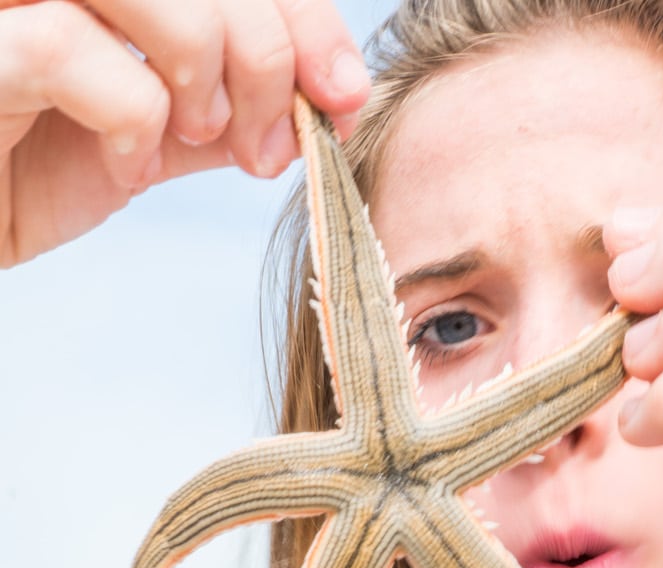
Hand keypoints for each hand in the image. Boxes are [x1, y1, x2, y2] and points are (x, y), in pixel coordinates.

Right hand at [0, 0, 369, 266]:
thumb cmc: (31, 165)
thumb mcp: (154, 132)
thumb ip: (228, 108)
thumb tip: (326, 104)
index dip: (306, 20)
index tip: (344, 95)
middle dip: (270, 59)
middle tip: (269, 145)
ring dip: (206, 74)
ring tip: (193, 136)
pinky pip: (74, 52)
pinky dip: (129, 119)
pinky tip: (125, 162)